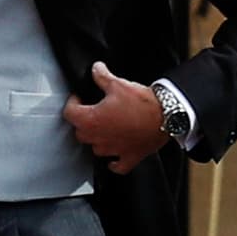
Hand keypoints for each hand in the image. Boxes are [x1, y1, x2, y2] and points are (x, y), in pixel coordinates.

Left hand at [63, 60, 165, 174]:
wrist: (167, 116)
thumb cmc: (143, 103)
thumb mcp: (118, 84)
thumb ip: (102, 77)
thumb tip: (96, 69)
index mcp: (91, 120)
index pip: (69, 113)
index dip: (73, 102)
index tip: (79, 97)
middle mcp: (98, 138)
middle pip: (80, 132)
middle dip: (83, 121)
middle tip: (91, 111)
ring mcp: (113, 150)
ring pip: (96, 148)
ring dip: (97, 139)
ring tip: (104, 128)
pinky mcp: (129, 157)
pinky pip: (117, 166)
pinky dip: (114, 162)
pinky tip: (114, 156)